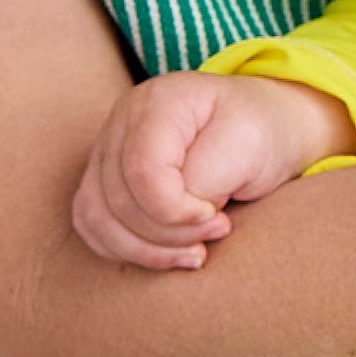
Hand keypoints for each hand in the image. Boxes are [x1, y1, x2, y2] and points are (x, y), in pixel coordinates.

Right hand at [73, 70, 353, 269]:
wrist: (263, 126)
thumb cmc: (260, 131)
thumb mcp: (249, 144)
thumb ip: (207, 177)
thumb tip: (175, 215)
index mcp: (158, 103)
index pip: (142, 171)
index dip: (175, 212)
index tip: (218, 218)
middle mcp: (122, 123)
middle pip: (118, 200)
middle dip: (170, 234)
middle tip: (219, 231)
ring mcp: (108, 150)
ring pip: (96, 216)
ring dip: (146, 250)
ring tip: (195, 253)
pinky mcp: (105, 179)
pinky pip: (92, 224)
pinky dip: (124, 248)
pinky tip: (165, 253)